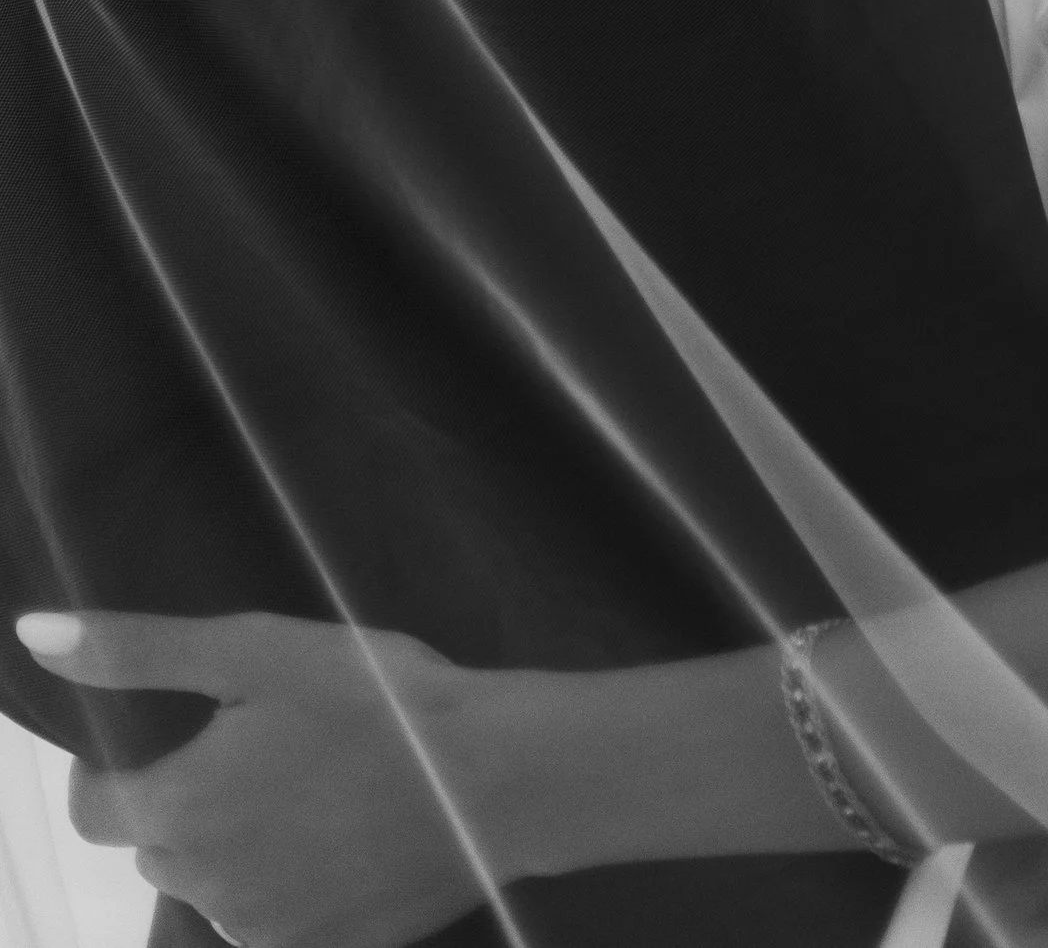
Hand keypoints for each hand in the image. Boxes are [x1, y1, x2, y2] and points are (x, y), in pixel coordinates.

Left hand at [19, 608, 493, 947]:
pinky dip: (288, 878)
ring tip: (309, 782)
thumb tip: (37, 636)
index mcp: (178, 813)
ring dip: (237, 841)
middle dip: (187, 797)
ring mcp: (262, 931)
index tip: (166, 731)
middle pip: (159, 844)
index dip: (112, 767)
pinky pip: (273, 915)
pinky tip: (341, 831)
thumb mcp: (258, 651)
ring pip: (216, 882)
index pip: (93, 809)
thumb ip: (142, 649)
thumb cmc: (376, 700)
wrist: (495, 778)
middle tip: (261, 739)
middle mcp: (204, 890)